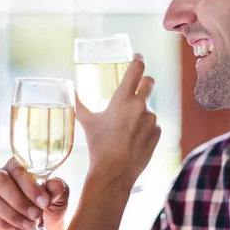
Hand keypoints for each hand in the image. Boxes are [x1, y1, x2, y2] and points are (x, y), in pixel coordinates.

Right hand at [0, 158, 68, 229]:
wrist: (47, 228)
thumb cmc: (51, 205)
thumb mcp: (60, 196)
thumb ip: (58, 188)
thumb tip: (53, 185)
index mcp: (19, 166)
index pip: (18, 169)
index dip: (30, 186)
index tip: (45, 202)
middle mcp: (1, 177)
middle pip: (0, 181)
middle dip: (19, 201)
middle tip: (36, 215)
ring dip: (13, 216)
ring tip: (31, 225)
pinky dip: (9, 228)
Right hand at [76, 54, 160, 191]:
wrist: (114, 172)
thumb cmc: (99, 146)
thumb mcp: (87, 123)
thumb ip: (80, 105)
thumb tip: (71, 93)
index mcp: (123, 99)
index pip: (136, 70)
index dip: (138, 60)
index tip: (138, 57)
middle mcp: (140, 106)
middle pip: (150, 81)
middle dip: (144, 81)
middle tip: (137, 86)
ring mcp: (151, 120)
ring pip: (149, 106)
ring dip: (141, 110)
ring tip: (127, 126)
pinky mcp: (157, 133)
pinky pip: (153, 124)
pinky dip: (145, 127)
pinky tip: (134, 138)